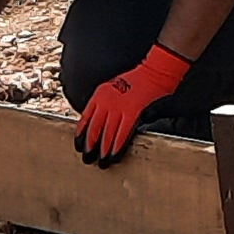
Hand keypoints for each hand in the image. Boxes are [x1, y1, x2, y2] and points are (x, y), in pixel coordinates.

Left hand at [73, 45, 191, 165]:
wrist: (155, 71)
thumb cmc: (138, 80)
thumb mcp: (114, 87)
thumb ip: (107, 103)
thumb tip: (103, 122)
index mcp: (99, 94)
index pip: (85, 118)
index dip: (81, 135)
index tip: (79, 146)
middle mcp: (105, 101)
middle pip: (94, 128)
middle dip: (90, 146)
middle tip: (87, 158)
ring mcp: (118, 107)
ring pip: (106, 134)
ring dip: (102, 150)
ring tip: (101, 163)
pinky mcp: (132, 113)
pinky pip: (121, 134)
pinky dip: (116, 147)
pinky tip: (114, 156)